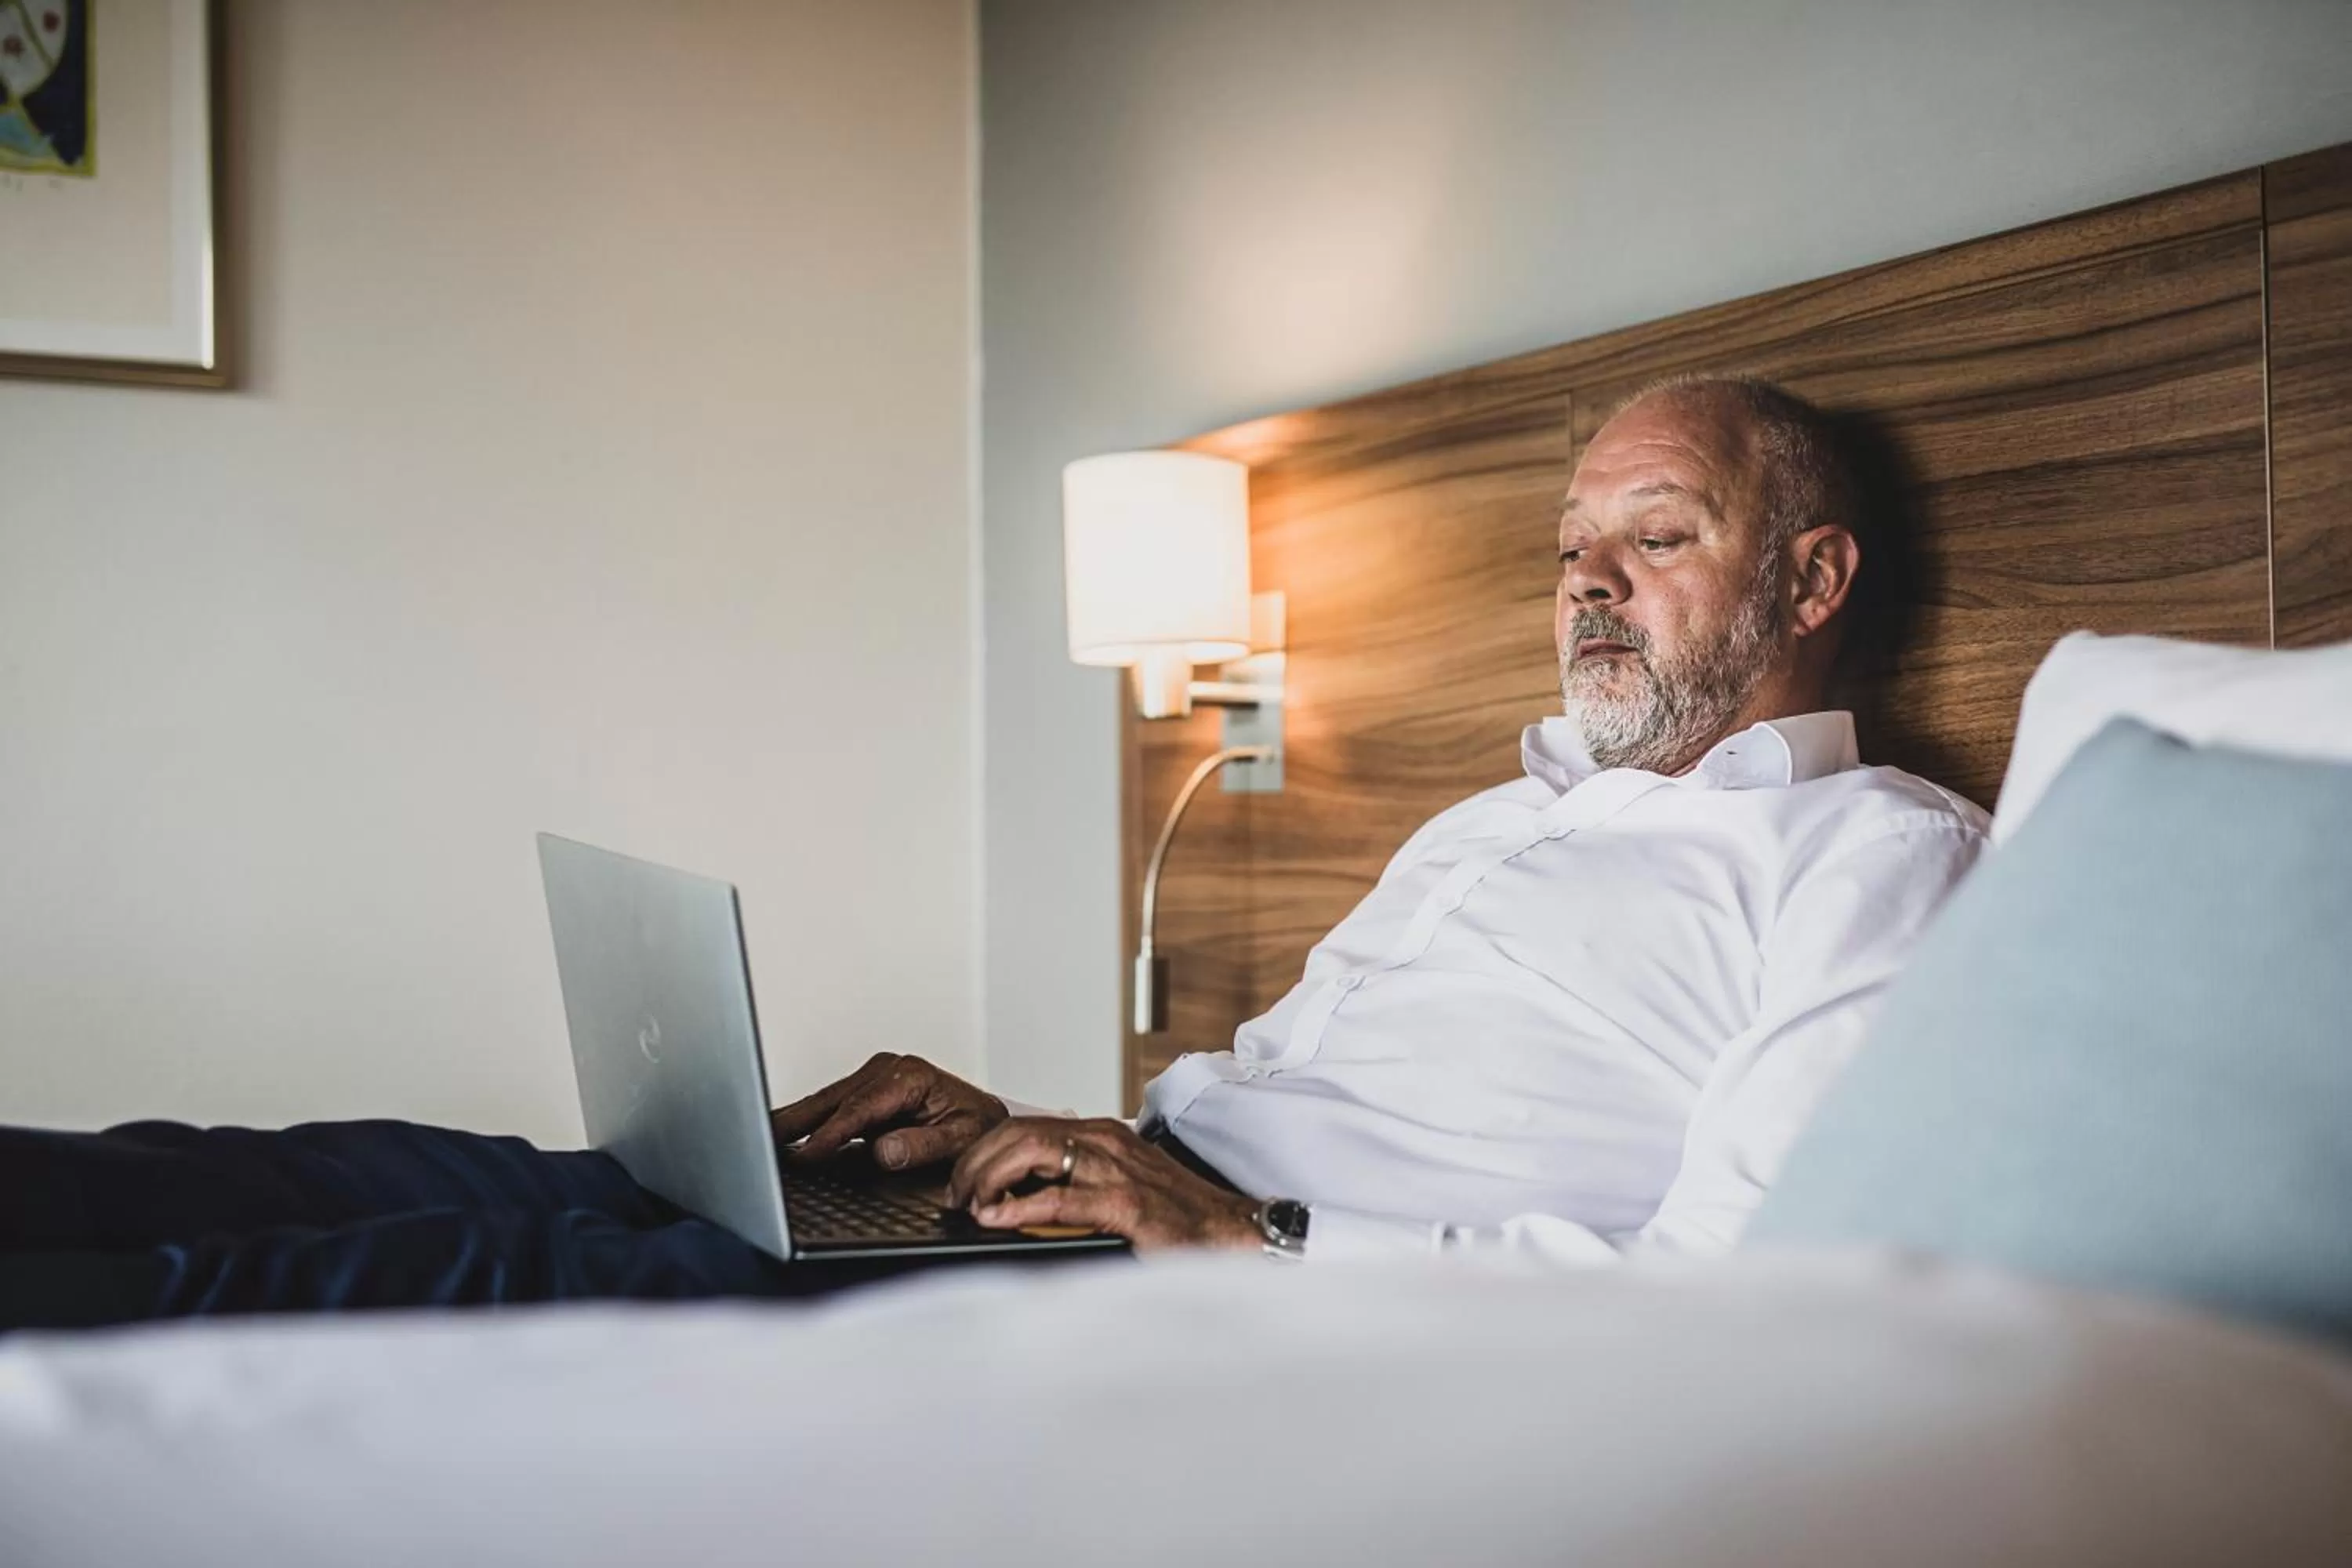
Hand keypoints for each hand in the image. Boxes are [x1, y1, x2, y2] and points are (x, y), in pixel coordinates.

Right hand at [770, 1053, 1008, 1171]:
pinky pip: (830, 1107)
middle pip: (832, 1099)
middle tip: (760, 1139)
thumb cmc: (977, 1127)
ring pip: (824, 1101)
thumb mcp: (962, 1139)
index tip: (806, 1155)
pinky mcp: (864, 1090)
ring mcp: (873, 1077)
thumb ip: (923, 1145)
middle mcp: (887, 1070)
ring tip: (760, 1138)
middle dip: (795, 1121)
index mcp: (909, 1076)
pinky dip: (807, 1121)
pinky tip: (785, 1136)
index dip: (828, 1134)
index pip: (858, 1109)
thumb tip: (883, 1150)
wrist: (986, 1118)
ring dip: (794, 1120)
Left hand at [947, 1118, 1260, 1252]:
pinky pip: (1057, 1198)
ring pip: (1032, 1152)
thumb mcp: (1118, 1186)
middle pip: (1019, 1133)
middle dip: (976, 1162)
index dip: (985, 1150)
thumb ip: (1076, 1182)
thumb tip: (1019, 1197)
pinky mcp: (1124, 1202)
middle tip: (956, 1195)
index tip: (962, 1180)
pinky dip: (1017, 1208)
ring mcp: (1115, 1168)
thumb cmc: (1174, 1216)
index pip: (1025, 1126)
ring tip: (969, 1204)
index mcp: (1101, 1135)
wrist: (1229, 1232)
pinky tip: (995, 1220)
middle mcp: (1105, 1141)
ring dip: (988, 1178)